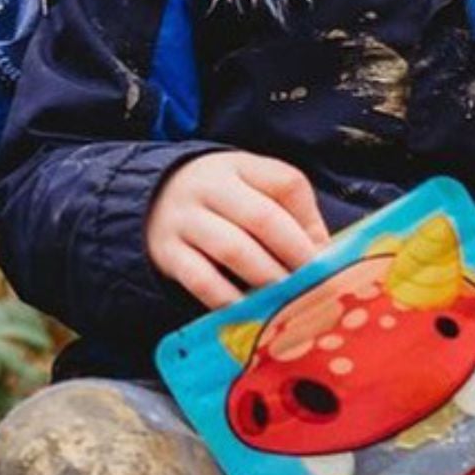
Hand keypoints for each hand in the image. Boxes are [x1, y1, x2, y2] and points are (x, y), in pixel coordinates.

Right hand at [145, 151, 326, 309]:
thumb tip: (324, 257)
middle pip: (263, 217)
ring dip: (267, 278)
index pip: (285, 182)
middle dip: (295, 254)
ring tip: (286, 298)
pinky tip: (249, 309)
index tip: (324, 254)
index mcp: (239, 165)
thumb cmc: (218, 201)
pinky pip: (202, 280)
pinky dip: (230, 299)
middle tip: (314, 283)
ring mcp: (184, 219)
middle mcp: (209, 186)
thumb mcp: (250, 189)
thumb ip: (288, 214)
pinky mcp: (167, 252)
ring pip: (234, 249)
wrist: (149, 200)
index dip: (312, 221)